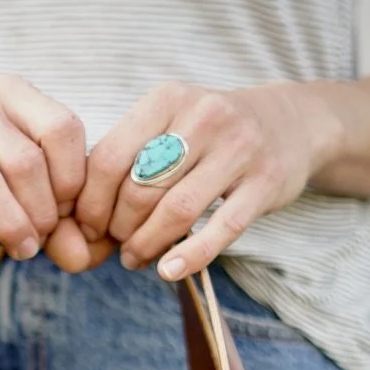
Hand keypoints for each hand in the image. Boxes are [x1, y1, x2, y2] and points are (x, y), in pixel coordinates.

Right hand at [0, 76, 111, 268]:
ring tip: (22, 250)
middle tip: (43, 239)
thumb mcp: (16, 176)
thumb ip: (54, 208)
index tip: (70, 213)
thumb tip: (81, 257)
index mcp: (7, 90)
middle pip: (23, 159)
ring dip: (10, 223)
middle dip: (43, 210)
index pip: (60, 128)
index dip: (74, 179)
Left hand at [74, 82, 339, 279]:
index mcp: (168, 99)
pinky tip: (169, 270)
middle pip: (140, 189)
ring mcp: (239, 148)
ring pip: (176, 210)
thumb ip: (129, 159)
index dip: (91, 202)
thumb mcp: (170, 124)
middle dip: (119, 228)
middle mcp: (204, 116)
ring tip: (137, 258)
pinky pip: (221, 228)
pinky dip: (190, 255)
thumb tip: (79, 218)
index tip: (87, 227)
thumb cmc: (211, 134)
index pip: (110, 158)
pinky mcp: (266, 182)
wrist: (291, 122)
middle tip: (116, 246)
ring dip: (147, 244)